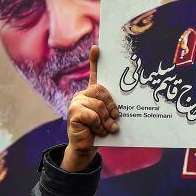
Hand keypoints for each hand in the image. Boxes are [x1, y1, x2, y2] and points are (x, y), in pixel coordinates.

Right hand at [63, 45, 118, 171]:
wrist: (85, 148)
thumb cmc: (99, 132)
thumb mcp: (108, 118)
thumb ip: (111, 109)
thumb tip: (121, 108)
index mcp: (92, 94)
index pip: (94, 74)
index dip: (95, 60)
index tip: (97, 47)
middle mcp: (82, 95)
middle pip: (101, 90)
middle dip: (111, 106)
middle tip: (115, 119)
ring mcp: (76, 103)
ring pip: (98, 105)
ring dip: (106, 121)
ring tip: (106, 129)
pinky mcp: (73, 113)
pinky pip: (92, 115)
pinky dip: (98, 125)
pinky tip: (98, 132)